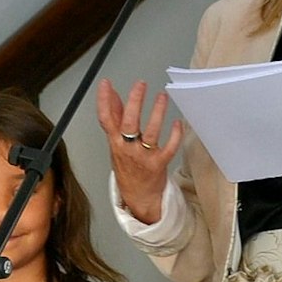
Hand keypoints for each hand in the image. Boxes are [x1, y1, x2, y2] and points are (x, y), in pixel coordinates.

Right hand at [96, 79, 183, 223]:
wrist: (138, 197)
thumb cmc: (128, 167)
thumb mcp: (116, 143)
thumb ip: (115, 119)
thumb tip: (111, 95)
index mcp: (115, 143)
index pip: (105, 120)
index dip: (103, 101)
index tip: (106, 84)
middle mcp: (127, 149)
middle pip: (128, 123)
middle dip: (134, 102)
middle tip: (140, 85)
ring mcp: (143, 157)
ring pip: (150, 133)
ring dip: (157, 113)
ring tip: (161, 96)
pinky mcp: (159, 164)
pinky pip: (169, 147)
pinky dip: (175, 134)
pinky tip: (178, 123)